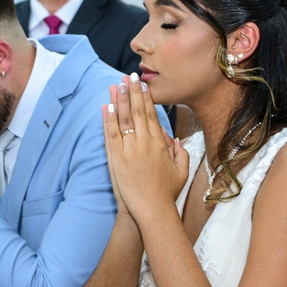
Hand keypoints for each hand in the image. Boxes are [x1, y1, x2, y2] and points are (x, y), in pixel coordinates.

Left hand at [102, 73, 187, 226]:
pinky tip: (105, 107)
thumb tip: (173, 138)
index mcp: (160, 144)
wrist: (152, 211)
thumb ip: (180, 152)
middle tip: (128, 76)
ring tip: (115, 85)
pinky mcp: (116, 160)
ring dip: (118, 100)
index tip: (142, 84)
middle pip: (136, 111)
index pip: (151, 114)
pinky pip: (111, 135)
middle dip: (132, 92)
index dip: (146, 97)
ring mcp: (129, 151)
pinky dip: (108, 120)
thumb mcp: (181, 171)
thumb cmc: (167, 193)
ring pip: (122, 120)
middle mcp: (144, 143)